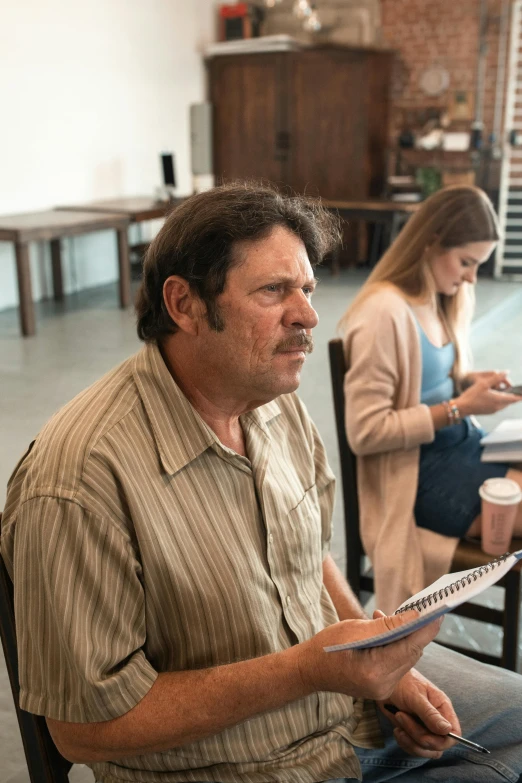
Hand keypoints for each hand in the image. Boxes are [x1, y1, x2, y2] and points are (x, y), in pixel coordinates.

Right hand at [295, 610, 441, 701]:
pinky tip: (394, 634)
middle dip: (419, 632)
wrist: (310, 670)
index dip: (426, 629)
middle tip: (425, 610)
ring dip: (409, 639)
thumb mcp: (354, 629)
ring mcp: (383, 690)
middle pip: (411, 654)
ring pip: (407, 660)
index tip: (439, 612)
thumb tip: (414, 616)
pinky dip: (400, 648)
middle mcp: (382, 685)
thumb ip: (387, 625)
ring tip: (407, 619)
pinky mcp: (382, 689)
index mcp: (374, 670)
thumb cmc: (327, 646)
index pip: (410, 648)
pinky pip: (399, 665)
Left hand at [380, 668, 460, 758]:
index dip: (443, 741)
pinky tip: (396, 729)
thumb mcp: (415, 695)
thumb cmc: (402, 682)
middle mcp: (437, 721)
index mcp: (443, 708)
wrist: (385, 682)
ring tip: (398, 718)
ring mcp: (425, 729)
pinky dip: (404, 742)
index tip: (424, 737)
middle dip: (419, 737)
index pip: (454, 734)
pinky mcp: (413, 734)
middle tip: (401, 717)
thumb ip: (430, 713)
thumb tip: (447, 730)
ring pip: (426, 750)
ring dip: (410, 741)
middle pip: (438, 745)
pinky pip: (413, 748)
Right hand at [456, 373, 520, 415]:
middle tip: (506, 385)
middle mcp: (499, 407)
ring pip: (505, 403)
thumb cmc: (472, 395)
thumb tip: (506, 372)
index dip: (521, 395)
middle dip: (511, 393)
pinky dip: (500, 399)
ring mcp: (494, 410)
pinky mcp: (490, 411)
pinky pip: (499, 405)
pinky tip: (492, 394)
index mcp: (499, 400)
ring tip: (498, 388)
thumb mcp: (484, 383)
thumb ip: (496, 377)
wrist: (462, 407)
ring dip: (505, 396)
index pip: (515, 398)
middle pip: (510, 400)